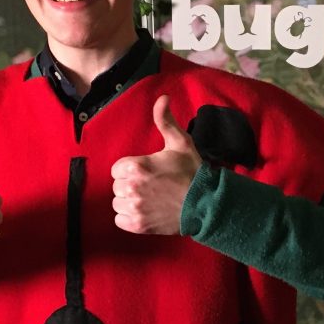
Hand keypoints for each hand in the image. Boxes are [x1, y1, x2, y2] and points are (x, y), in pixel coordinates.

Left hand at [111, 95, 201, 234]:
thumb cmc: (191, 172)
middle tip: (150, 186)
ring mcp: (134, 208)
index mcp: (136, 166)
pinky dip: (129, 218)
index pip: (117, 169)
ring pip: (118, 203)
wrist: (206, 203)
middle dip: (130, 185)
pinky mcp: (138, 226)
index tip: (146, 172)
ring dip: (129, 202)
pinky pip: (120, 220)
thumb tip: (163, 97)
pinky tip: (144, 212)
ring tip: (148, 199)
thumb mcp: (180, 142)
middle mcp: (132, 187)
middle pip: (117, 186)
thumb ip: (165, 120)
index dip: (131, 170)